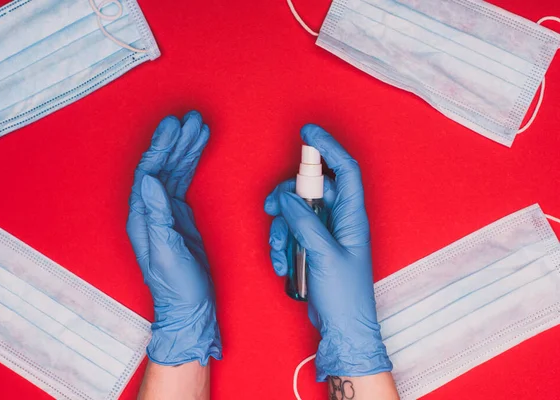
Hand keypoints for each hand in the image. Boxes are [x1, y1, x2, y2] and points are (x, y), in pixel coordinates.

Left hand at [127, 111, 220, 365]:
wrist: (189, 305)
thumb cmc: (175, 284)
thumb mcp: (165, 250)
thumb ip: (157, 215)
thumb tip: (149, 180)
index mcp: (142, 216)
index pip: (148, 172)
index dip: (161, 148)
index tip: (174, 127)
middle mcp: (151, 209)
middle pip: (161, 166)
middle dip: (175, 142)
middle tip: (189, 119)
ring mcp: (166, 211)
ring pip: (174, 171)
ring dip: (186, 149)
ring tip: (198, 127)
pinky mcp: (180, 215)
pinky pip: (184, 181)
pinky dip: (192, 163)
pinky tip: (199, 150)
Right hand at [264, 124, 391, 380]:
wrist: (342, 328)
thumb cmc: (344, 295)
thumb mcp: (324, 254)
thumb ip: (305, 222)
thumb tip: (287, 197)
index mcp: (352, 216)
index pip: (344, 170)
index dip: (328, 147)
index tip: (308, 132)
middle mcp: (340, 220)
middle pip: (311, 189)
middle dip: (287, 196)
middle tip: (270, 207)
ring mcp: (325, 234)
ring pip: (296, 212)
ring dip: (280, 228)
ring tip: (278, 251)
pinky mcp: (313, 247)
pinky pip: (292, 232)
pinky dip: (281, 244)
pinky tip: (280, 263)